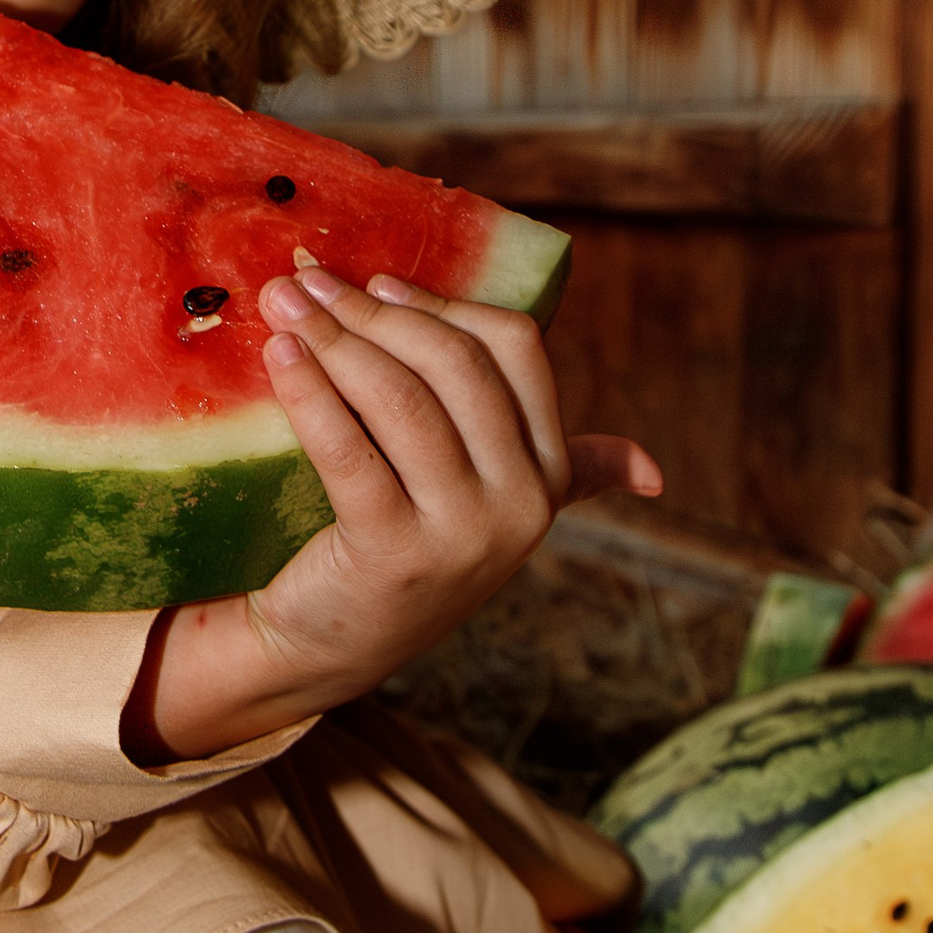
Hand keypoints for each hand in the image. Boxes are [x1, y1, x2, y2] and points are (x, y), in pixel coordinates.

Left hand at [131, 261, 659, 761]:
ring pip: (401, 400)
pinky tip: (278, 356)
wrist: (332, 648)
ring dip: (336, 340)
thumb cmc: (407, 554)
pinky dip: (310, 392)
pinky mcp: (394, 555)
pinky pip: (349, 449)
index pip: (517, 350)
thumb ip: (569, 474)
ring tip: (282, 307)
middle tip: (306, 284)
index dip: (445, 306)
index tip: (376, 284)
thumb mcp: (490, 510)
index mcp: (551, 476)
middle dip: (376, 315)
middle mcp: (521, 505)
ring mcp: (463, 534)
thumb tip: (653, 473)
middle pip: (456, 366)